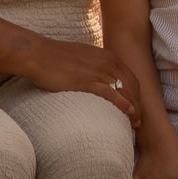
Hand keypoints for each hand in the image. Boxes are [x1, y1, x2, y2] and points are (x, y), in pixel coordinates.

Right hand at [19, 39, 139, 120]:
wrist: (39, 54)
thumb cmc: (56, 58)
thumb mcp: (84, 58)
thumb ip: (95, 66)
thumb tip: (100, 80)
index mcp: (108, 56)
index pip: (131, 78)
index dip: (136, 95)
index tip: (136, 108)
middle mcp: (108, 62)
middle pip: (132, 86)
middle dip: (138, 105)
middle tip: (137, 121)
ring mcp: (98, 71)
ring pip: (125, 91)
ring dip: (133, 109)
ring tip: (134, 124)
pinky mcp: (87, 81)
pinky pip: (111, 94)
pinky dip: (123, 104)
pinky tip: (128, 113)